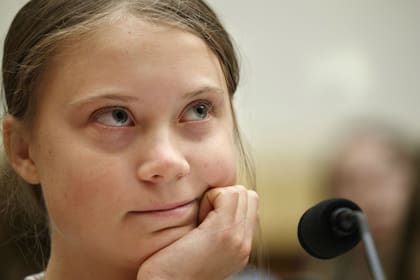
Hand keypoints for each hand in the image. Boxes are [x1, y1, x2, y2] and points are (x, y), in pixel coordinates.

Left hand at [137, 185, 258, 279]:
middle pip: (248, 195)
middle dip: (224, 197)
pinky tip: (197, 219)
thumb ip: (218, 228)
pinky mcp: (224, 232)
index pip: (250, 204)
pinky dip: (209, 198)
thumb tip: (216, 203)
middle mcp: (245, 244)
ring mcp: (238, 239)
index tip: (207, 218)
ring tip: (200, 219)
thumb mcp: (203, 246)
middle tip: (203, 217)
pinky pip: (226, 194)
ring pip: (239, 192)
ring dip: (216, 197)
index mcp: (242, 248)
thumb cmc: (172, 266)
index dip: (227, 202)